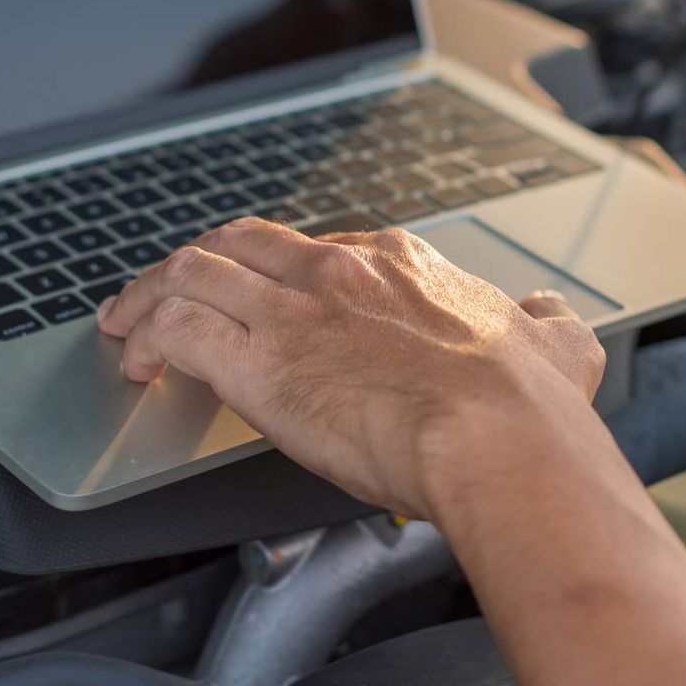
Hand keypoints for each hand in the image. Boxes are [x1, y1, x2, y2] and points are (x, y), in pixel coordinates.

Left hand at [94, 217, 605, 516]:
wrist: (502, 443)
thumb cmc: (528, 409)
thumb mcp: (557, 344)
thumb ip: (548, 324)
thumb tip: (549, 315)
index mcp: (402, 265)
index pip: (318, 250)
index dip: (279, 272)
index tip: (264, 299)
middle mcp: (340, 273)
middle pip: (241, 243)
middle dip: (197, 261)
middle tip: (169, 291)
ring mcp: (295, 312)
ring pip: (191, 271)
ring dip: (149, 294)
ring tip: (127, 324)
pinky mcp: (259, 364)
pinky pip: (176, 327)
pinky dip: (146, 336)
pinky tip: (138, 363)